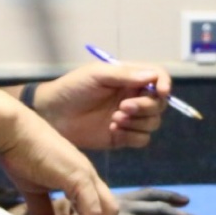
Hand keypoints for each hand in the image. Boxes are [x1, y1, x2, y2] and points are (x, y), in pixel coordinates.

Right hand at [0, 110, 116, 214]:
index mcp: (82, 177)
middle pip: (109, 213)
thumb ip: (42, 214)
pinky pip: (91, 211)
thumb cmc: (20, 154)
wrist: (10, 131)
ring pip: (105, 213)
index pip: (100, 208)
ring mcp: (87, 175)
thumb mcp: (33, 190)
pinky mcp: (78, 177)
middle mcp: (90, 176)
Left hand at [27, 63, 172, 151]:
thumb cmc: (72, 88)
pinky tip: (113, 130)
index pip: (158, 77)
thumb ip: (125, 75)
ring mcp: (129, 119)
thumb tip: (152, 78)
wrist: (51, 114)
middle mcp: (133, 97)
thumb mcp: (97, 74)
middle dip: (145, 106)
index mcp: (129, 78)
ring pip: (153, 123)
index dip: (164, 84)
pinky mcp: (122, 137)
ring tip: (115, 119)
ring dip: (138, 122)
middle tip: (123, 107)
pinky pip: (142, 140)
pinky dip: (132, 136)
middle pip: (159, 104)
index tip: (160, 91)